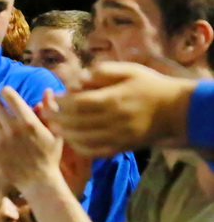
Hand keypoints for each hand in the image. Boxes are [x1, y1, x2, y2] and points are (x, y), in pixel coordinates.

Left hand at [0, 86, 64, 193]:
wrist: (38, 181)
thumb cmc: (49, 156)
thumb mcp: (56, 132)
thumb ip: (51, 110)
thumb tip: (47, 90)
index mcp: (29, 122)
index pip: (12, 98)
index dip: (6, 92)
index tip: (4, 90)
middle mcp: (13, 129)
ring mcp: (1, 140)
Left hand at [46, 62, 195, 157]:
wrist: (175, 111)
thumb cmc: (150, 85)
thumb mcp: (130, 70)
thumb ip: (103, 71)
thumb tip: (78, 76)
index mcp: (113, 99)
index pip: (78, 103)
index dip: (61, 102)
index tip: (53, 97)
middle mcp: (113, 120)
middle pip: (76, 121)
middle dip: (57, 117)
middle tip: (46, 112)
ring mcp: (116, 136)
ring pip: (81, 138)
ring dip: (64, 133)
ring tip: (54, 126)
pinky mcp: (120, 147)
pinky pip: (94, 151)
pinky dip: (79, 147)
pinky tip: (72, 140)